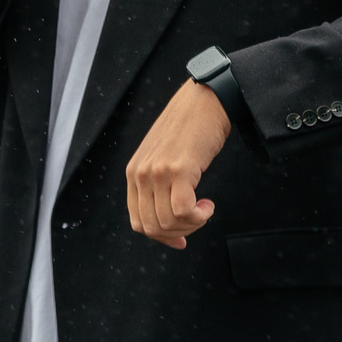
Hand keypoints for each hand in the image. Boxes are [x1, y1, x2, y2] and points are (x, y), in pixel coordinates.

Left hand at [125, 80, 231, 247]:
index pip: (138, 222)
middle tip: (196, 222)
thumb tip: (169, 222)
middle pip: (152, 227)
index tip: (180, 240)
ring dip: (191, 225)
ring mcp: (158, 172)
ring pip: (168, 222)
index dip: (160, 237)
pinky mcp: (178, 169)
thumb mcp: (161, 157)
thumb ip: (157, 184)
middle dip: (178, 234)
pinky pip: (183, 211)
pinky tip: (208, 205)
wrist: (204, 101)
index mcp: (133, 173)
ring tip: (203, 210)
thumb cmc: (189, 129)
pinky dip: (199, 216)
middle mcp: (140, 174)